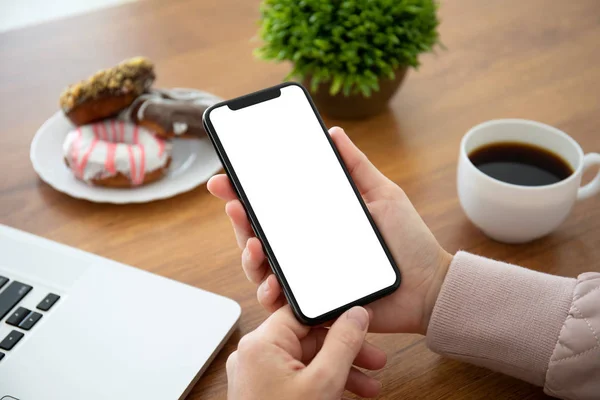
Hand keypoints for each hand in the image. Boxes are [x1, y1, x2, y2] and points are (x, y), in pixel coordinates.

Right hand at [208, 127, 452, 333]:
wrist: (428, 287)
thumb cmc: (407, 242)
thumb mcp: (382, 195)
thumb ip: (356, 167)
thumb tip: (333, 133)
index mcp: (315, 221)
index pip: (272, 207)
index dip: (245, 194)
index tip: (225, 179)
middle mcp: (304, 247)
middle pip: (258, 235)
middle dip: (239, 221)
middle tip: (234, 206)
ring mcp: (305, 276)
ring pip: (261, 267)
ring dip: (249, 255)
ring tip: (256, 245)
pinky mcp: (312, 303)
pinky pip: (281, 300)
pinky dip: (269, 291)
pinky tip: (273, 282)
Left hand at [227, 305, 383, 399]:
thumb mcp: (324, 382)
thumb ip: (343, 343)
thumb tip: (355, 314)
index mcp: (261, 343)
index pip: (304, 313)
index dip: (336, 316)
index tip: (361, 323)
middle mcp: (254, 355)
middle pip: (308, 338)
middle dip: (345, 350)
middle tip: (375, 360)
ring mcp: (256, 375)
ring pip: (306, 360)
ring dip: (340, 370)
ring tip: (370, 387)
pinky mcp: (262, 391)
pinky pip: (297, 377)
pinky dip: (322, 383)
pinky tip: (348, 395)